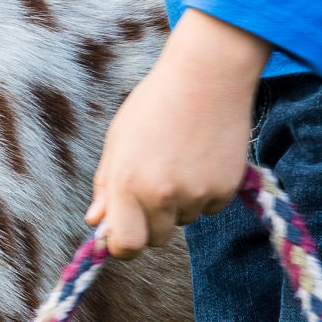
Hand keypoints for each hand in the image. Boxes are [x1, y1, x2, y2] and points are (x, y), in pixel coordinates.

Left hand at [86, 9, 270, 258]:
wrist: (207, 76)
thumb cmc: (156, 104)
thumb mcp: (119, 140)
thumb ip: (106, 185)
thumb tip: (96, 222)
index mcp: (127, 182)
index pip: (125, 245)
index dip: (123, 245)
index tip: (125, 234)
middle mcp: (161, 194)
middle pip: (156, 239)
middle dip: (153, 221)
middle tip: (157, 183)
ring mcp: (196, 193)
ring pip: (184, 221)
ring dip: (181, 203)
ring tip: (181, 159)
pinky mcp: (225, 189)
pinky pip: (210, 207)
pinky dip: (206, 192)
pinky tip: (202, 158)